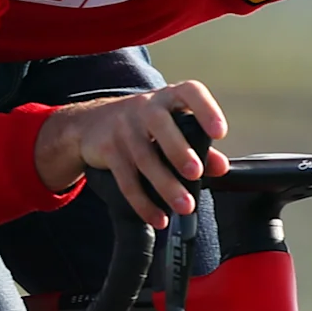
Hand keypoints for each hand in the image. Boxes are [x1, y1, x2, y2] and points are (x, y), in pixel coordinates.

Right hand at [34, 81, 229, 227]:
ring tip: (185, 206)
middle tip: (195, 173)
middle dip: (179, 151)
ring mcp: (123, 129)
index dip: (206, 110)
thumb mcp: (170, 124)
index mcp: (168, 98)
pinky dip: (143, 203)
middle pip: (161, 126)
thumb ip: (199, 143)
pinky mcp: (108, 151)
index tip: (219, 132)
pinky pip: (127, 180)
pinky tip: (158, 217)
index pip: (189, 93)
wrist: (89, 123)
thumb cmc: (142, 123)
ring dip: (165, 186)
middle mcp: (145, 108)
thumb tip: (221, 167)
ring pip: (144, 159)